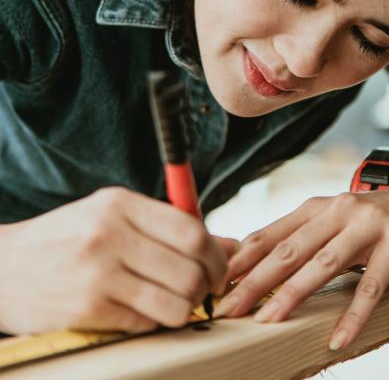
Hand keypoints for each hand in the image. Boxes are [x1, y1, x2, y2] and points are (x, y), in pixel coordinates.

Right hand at [0, 187, 236, 334]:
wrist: (4, 267)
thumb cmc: (68, 238)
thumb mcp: (112, 216)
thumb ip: (168, 226)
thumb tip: (229, 245)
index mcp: (120, 204)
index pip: (191, 229)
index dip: (216, 253)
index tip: (219, 266)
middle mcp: (110, 234)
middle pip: (189, 266)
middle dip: (208, 284)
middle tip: (205, 291)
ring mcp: (97, 272)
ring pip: (175, 300)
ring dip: (187, 308)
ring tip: (178, 303)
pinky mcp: (87, 309)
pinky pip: (146, 321)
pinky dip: (157, 321)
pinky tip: (148, 312)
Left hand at [213, 186, 388, 349]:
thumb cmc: (377, 219)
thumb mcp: (336, 219)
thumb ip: (303, 236)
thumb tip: (257, 262)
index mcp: (317, 206)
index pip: (271, 232)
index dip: (241, 257)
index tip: (214, 280)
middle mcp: (338, 210)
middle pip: (289, 249)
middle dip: (255, 280)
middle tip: (228, 307)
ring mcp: (368, 225)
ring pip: (323, 264)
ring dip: (292, 294)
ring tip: (268, 321)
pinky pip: (372, 285)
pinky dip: (354, 314)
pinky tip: (339, 338)